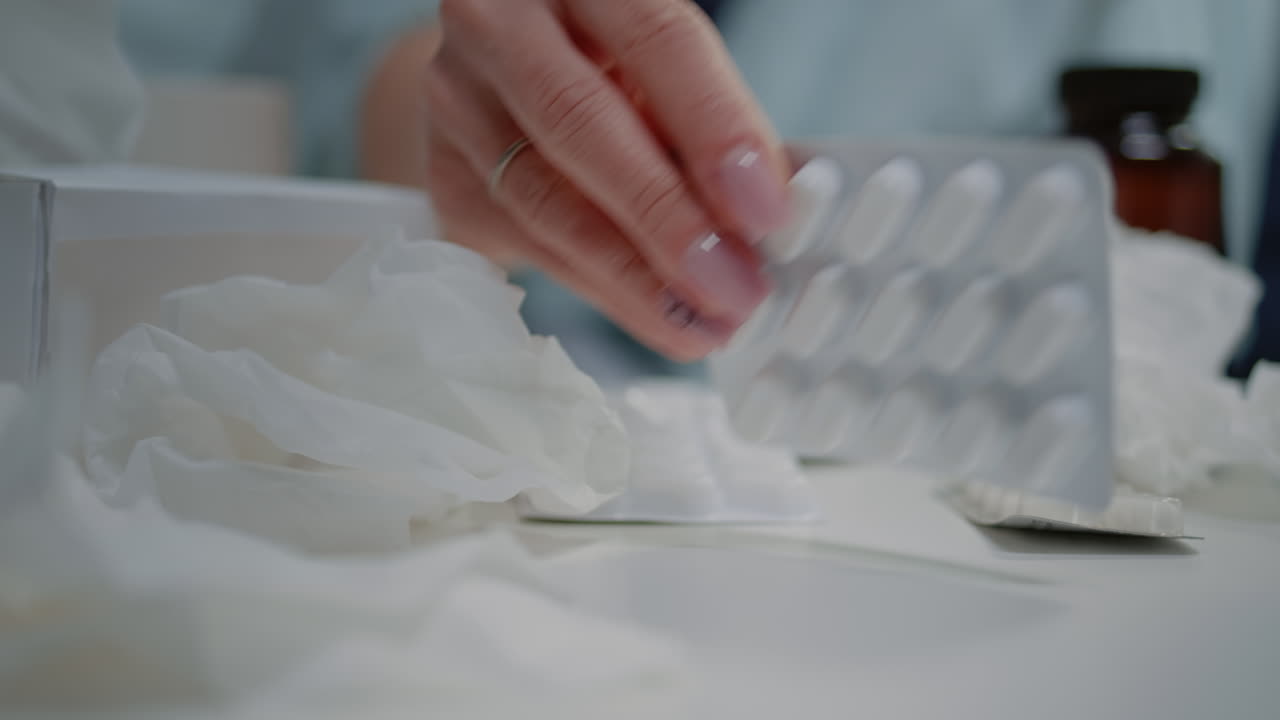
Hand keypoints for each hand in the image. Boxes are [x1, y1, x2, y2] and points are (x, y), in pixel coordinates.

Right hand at [418, 0, 788, 360]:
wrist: (497, 78)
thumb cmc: (608, 71)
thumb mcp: (662, 72)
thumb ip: (708, 126)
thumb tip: (768, 219)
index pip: (656, 38)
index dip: (715, 127)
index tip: (766, 211)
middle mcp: (499, 22)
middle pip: (581, 122)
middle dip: (666, 218)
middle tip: (733, 289)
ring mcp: (458, 100)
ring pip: (545, 200)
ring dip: (634, 276)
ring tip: (703, 323)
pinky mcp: (445, 176)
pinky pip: (528, 245)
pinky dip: (600, 289)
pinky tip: (654, 316)